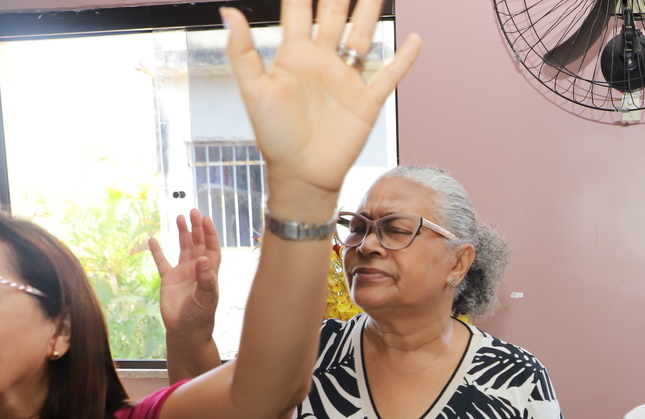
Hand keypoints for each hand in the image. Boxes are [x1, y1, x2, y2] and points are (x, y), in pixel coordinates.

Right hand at [149, 210, 220, 341]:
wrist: (186, 331)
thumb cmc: (200, 317)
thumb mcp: (206, 298)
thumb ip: (205, 279)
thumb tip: (203, 260)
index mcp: (209, 273)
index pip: (212, 249)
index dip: (210, 234)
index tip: (206, 219)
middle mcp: (197, 270)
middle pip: (199, 244)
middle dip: (197, 228)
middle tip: (193, 211)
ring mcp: (183, 274)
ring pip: (184, 248)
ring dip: (183, 234)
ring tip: (180, 217)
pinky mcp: (169, 280)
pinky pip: (163, 262)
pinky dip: (157, 251)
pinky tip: (153, 239)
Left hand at [222, 0, 420, 206]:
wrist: (302, 176)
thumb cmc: (274, 138)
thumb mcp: (253, 93)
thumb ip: (242, 52)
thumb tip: (229, 11)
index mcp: (294, 54)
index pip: (298, 6)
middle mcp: (322, 60)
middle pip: (334, 12)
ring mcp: (346, 79)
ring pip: (362, 34)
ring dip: (371, 10)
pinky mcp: (366, 100)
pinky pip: (388, 74)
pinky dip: (403, 58)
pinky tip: (415, 39)